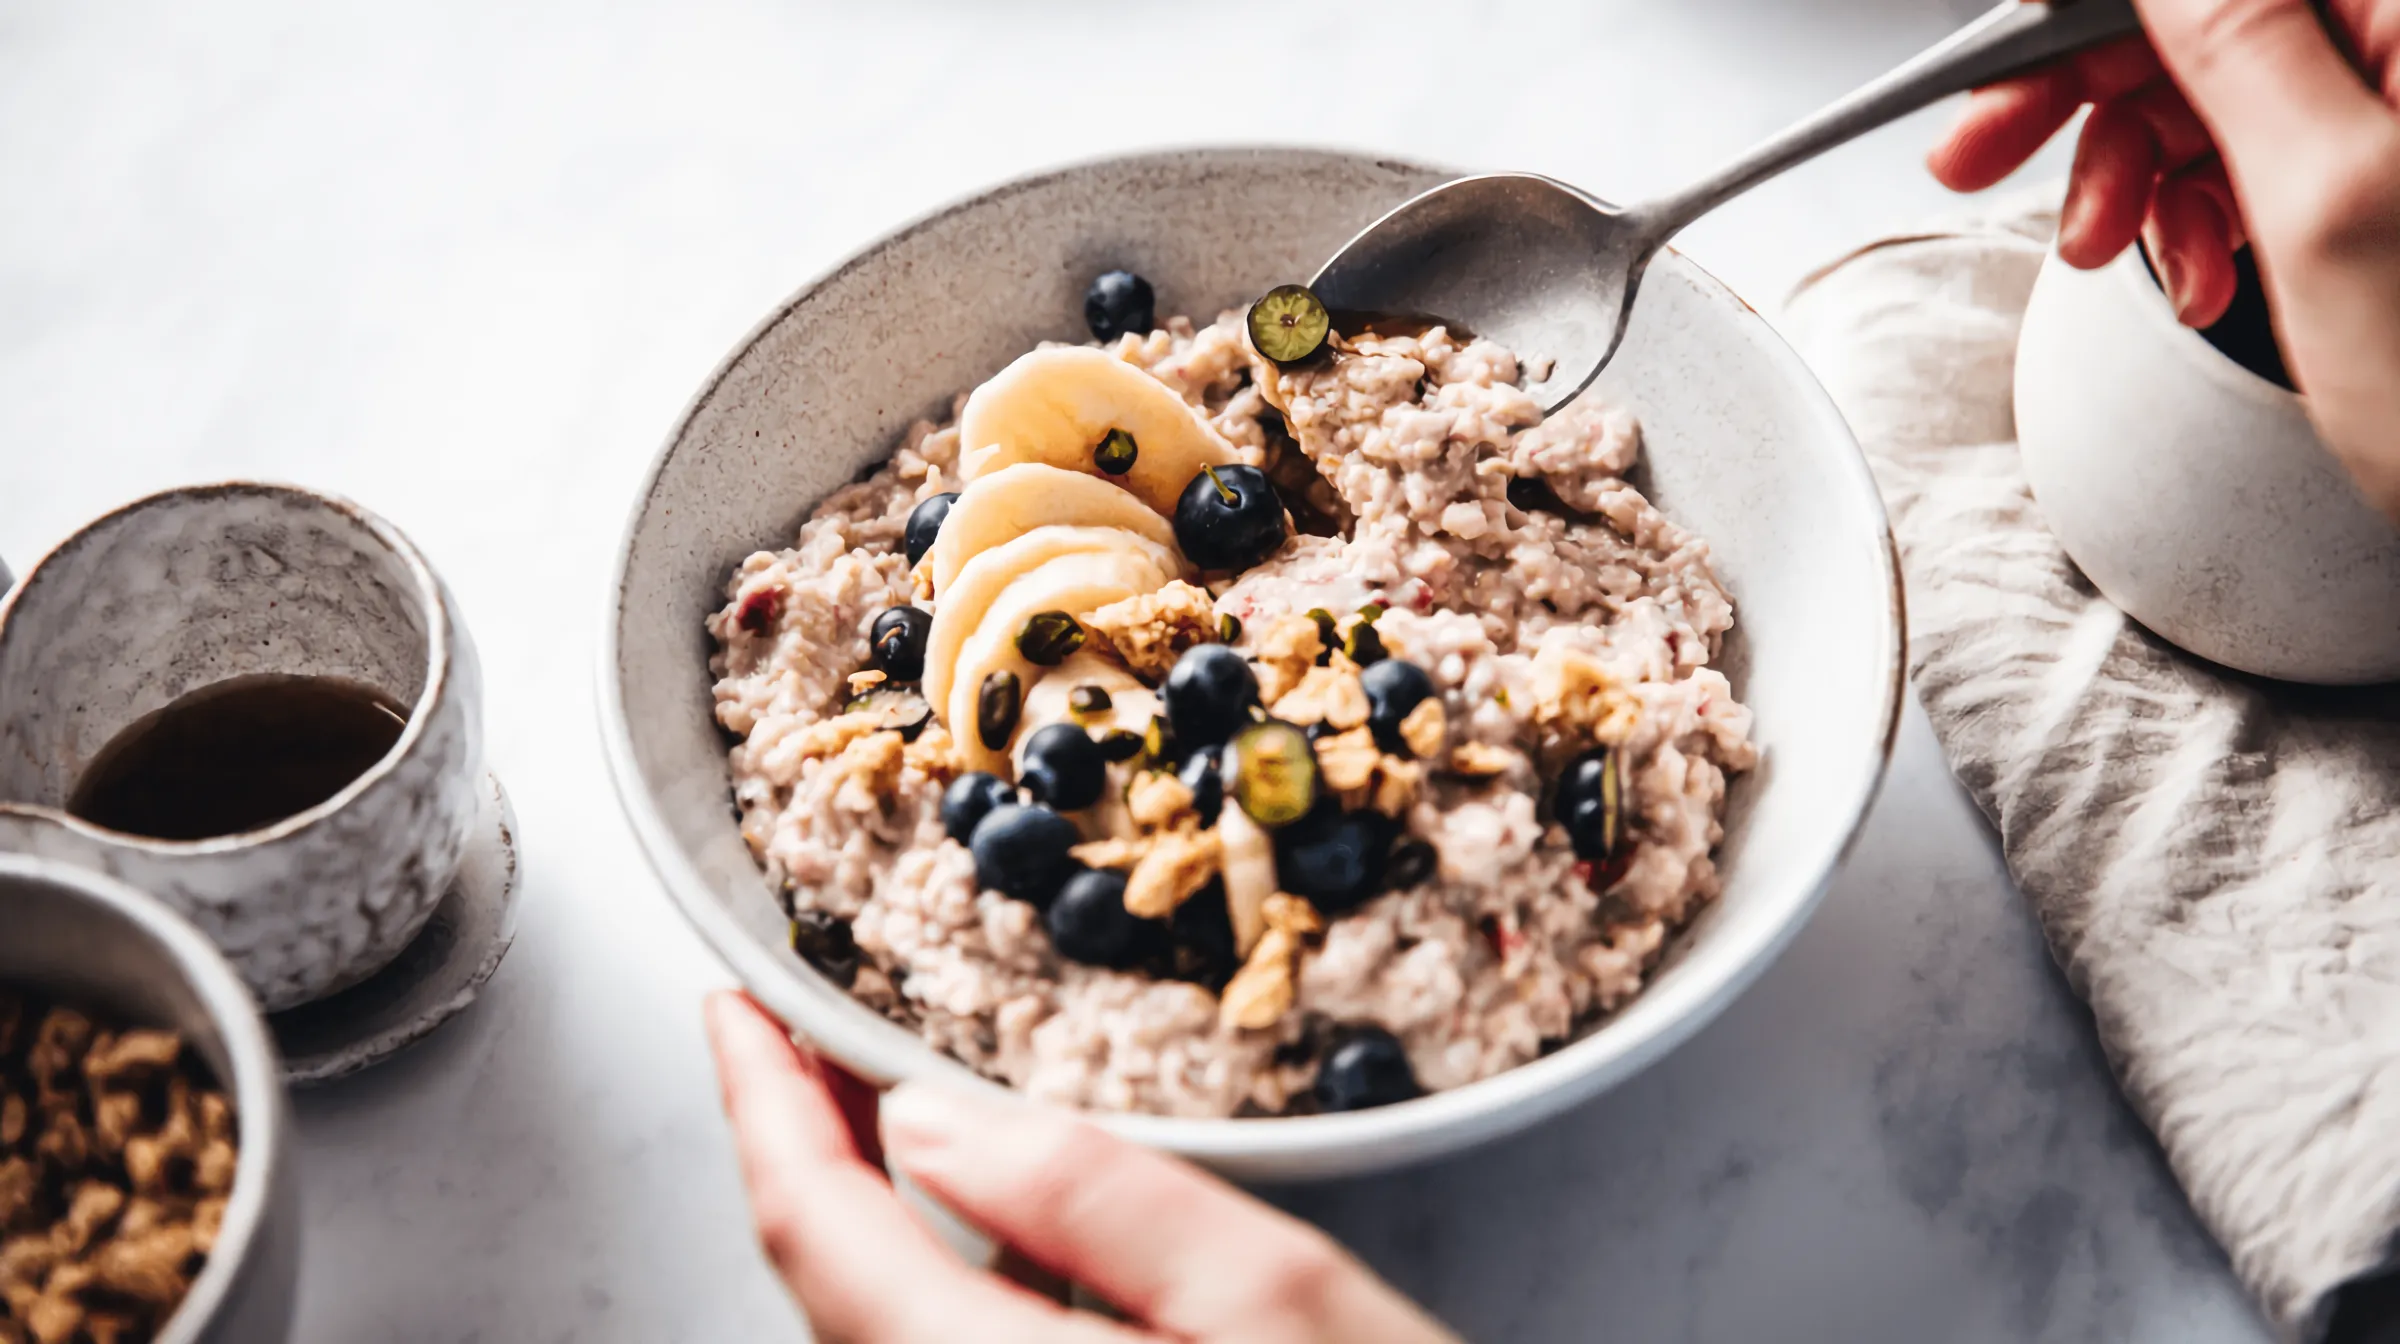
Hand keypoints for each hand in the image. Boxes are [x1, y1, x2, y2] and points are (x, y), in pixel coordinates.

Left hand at [703, 991, 1459, 1343]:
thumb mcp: (1269, 1295)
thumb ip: (1089, 1198)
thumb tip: (928, 1120)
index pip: (815, 1227)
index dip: (761, 1101)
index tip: (738, 1005)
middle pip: (829, 1280)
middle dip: (804, 1141)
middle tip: (797, 1025)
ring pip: (878, 1322)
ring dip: (863, 1205)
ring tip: (871, 1093)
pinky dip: (935, 1268)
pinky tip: (984, 1220)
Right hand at [1928, 0, 2399, 515]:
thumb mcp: (2328, 202)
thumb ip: (2237, 43)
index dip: (2086, 22)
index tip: (1994, 75)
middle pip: (2208, 22)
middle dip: (2091, 95)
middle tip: (1976, 159)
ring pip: (2218, 91)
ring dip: (2138, 173)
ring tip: (2108, 257)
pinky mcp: (2389, 179)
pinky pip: (2259, 157)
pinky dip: (2198, 216)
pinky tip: (2195, 275)